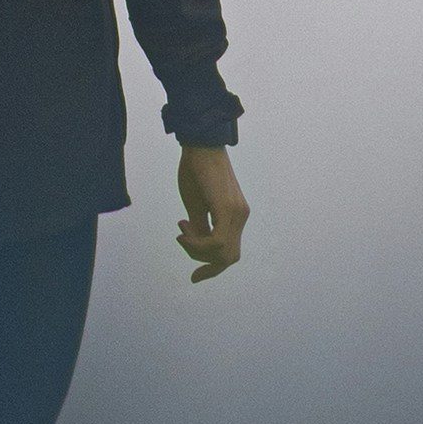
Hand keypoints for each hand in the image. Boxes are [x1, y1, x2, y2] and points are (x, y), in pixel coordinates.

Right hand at [176, 143, 247, 282]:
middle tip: (182, 239)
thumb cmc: (196, 171)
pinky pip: (218, 241)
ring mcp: (238, 213)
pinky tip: (184, 230)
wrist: (200, 145)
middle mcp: (241, 216)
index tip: (194, 277)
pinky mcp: (229, 209)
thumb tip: (198, 245)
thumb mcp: (196, 205)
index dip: (211, 269)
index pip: (228, 252)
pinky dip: (198, 243)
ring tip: (182, 230)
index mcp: (235, 215)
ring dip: (197, 249)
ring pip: (222, 252)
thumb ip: (200, 227)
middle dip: (203, 261)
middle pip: (228, 258)